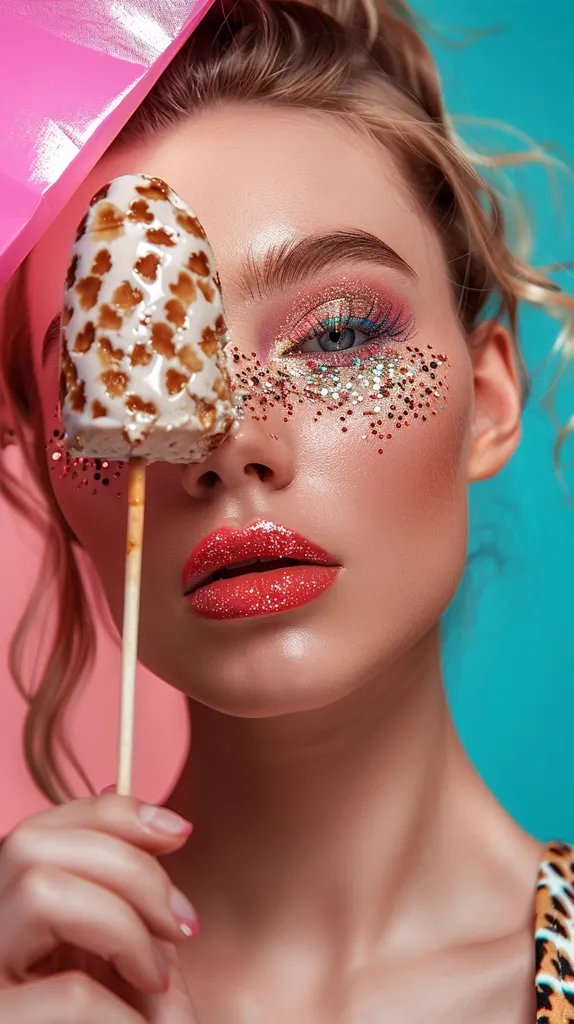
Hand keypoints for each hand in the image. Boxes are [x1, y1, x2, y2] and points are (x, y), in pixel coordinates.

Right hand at [0, 794, 201, 1021]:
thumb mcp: (124, 956)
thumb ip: (122, 893)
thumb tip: (136, 801)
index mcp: (5, 915)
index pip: (37, 829)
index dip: (110, 812)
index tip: (180, 830)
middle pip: (32, 845)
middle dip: (128, 867)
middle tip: (182, 924)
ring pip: (39, 892)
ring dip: (123, 926)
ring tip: (155, 978)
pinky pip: (69, 992)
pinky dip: (124, 1009)